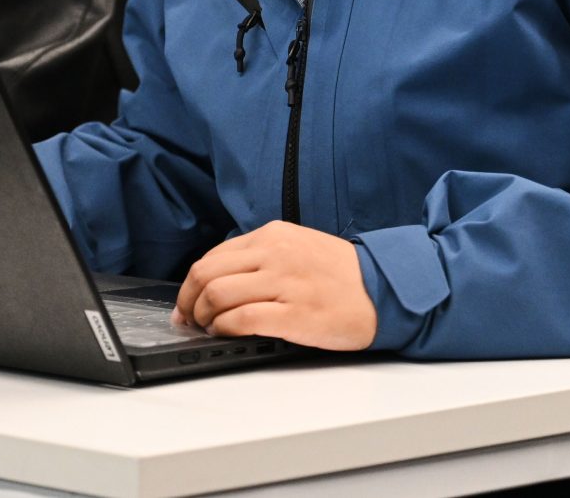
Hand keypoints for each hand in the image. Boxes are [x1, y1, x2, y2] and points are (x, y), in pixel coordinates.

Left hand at [172, 221, 377, 349]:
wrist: (383, 291)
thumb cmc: (341, 274)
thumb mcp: (298, 246)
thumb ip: (261, 256)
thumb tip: (220, 280)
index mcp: (272, 235)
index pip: (213, 257)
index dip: (191, 284)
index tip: (186, 302)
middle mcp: (274, 254)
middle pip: (207, 275)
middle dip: (189, 301)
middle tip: (189, 319)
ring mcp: (283, 283)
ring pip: (218, 295)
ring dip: (204, 318)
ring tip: (209, 329)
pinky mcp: (293, 314)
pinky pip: (242, 320)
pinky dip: (225, 329)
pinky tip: (228, 334)